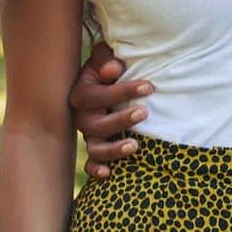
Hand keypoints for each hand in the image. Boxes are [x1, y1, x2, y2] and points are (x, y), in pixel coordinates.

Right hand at [69, 39, 151, 178]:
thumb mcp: (104, 58)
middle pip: (96, 125)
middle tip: (144, 112)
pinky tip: (109, 173)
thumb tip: (114, 68)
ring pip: (95, 148)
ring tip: (135, 145)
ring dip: (113, 149)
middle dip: (121, 120)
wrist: (101, 82)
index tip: (149, 86)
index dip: (123, 91)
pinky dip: (97, 169)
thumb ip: (105, 58)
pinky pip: (91, 162)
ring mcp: (88, 135)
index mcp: (83, 93)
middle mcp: (82, 117)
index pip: (99, 95)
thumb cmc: (108, 68)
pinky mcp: (95, 147)